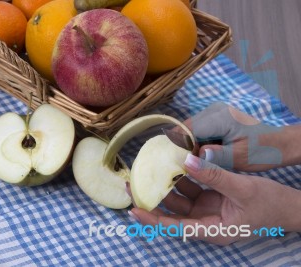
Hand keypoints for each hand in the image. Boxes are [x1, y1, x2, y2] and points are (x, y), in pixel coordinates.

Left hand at [129, 154, 300, 244]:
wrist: (290, 207)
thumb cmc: (271, 205)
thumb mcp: (242, 189)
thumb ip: (214, 175)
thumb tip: (187, 161)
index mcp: (213, 230)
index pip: (175, 227)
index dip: (153, 219)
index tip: (133, 210)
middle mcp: (205, 222)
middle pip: (172, 213)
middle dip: (152, 200)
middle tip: (133, 185)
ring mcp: (207, 210)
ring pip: (179, 199)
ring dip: (165, 186)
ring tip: (147, 171)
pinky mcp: (211, 199)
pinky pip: (191, 189)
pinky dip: (182, 178)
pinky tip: (172, 165)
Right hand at [179, 102, 300, 171]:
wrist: (278, 143)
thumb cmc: (262, 151)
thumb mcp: (239, 158)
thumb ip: (215, 157)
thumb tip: (191, 158)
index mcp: (220, 118)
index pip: (188, 129)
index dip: (178, 146)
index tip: (175, 163)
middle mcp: (214, 110)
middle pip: (186, 128)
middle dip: (182, 146)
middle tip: (183, 166)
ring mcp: (214, 112)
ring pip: (189, 129)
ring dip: (189, 145)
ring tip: (193, 162)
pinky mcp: (214, 117)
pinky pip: (197, 129)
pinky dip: (196, 142)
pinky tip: (202, 155)